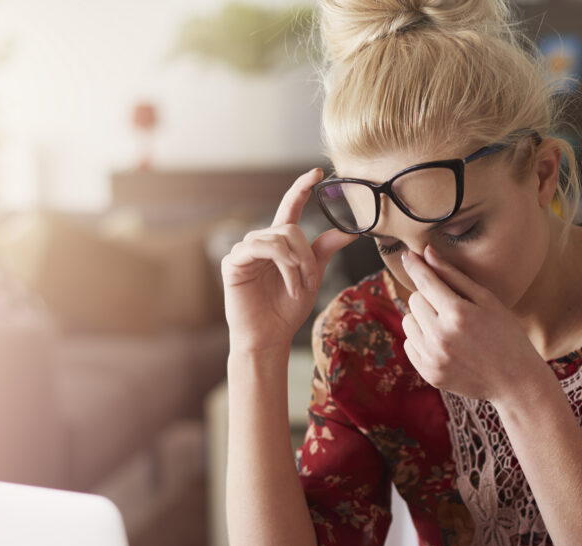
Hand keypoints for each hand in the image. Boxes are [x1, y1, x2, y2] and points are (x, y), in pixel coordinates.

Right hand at [221, 168, 356, 354]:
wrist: (269, 337)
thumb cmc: (286, 310)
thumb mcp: (312, 278)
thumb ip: (323, 252)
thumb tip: (348, 232)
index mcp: (279, 244)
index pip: (290, 208)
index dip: (301, 188)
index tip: (317, 172)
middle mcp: (261, 242)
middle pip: (291, 228)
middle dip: (307, 255)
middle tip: (311, 281)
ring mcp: (245, 250)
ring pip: (279, 238)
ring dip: (296, 264)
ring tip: (299, 287)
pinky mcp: (233, 262)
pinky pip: (261, 248)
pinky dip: (282, 265)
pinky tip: (289, 284)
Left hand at [400, 246, 542, 401]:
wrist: (515, 381)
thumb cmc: (506, 334)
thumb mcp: (486, 300)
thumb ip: (453, 276)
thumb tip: (426, 253)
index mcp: (458, 313)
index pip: (425, 281)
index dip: (415, 265)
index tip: (408, 255)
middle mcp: (440, 336)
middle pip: (414, 300)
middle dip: (428, 297)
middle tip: (451, 306)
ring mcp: (433, 357)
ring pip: (408, 321)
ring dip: (422, 318)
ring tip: (447, 326)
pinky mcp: (428, 373)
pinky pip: (409, 344)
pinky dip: (421, 339)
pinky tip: (444, 343)